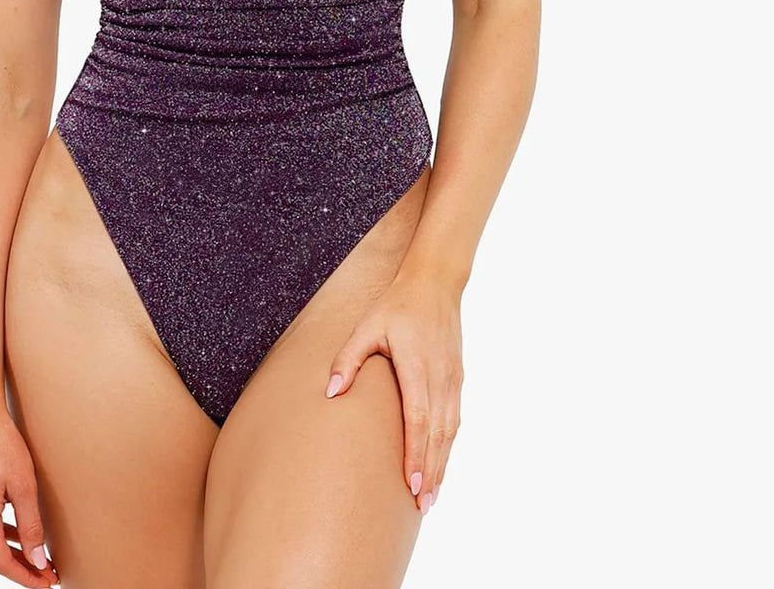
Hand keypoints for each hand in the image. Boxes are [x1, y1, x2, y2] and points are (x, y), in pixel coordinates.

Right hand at [0, 407, 58, 584]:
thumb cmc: (1, 443)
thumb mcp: (23, 484)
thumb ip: (30, 526)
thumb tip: (37, 561)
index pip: (1, 563)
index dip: (25, 577)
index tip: (47, 582)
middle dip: (20, 569)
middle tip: (47, 574)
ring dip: (10, 554)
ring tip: (37, 559)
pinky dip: (0, 536)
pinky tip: (18, 535)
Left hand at [323, 272, 462, 513]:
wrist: (436, 284)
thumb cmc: (397, 305)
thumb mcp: (367, 326)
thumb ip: (348, 359)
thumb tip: (331, 392)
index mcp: (416, 366)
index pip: (417, 419)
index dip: (415, 454)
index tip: (411, 484)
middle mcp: (439, 377)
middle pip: (437, 434)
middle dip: (431, 472)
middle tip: (423, 505)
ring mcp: (452, 379)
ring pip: (450, 430)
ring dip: (443, 464)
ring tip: (432, 496)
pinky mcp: (458, 378)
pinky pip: (455, 418)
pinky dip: (449, 445)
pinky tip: (441, 463)